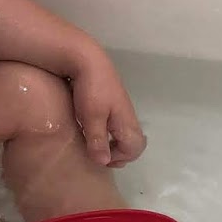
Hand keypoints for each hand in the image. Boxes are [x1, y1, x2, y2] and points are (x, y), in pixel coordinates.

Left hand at [68, 51, 145, 167]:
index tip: (100, 157)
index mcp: (126, 121)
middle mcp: (126, 116)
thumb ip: (98, 140)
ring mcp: (119, 108)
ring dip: (112, 142)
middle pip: (133, 142)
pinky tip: (90, 129)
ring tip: (93, 144)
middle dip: (119, 152)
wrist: (86, 59)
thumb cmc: (91, 89)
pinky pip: (115, 124)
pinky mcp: (110, 102)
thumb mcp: (91, 117)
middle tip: (99, 154)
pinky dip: (107, 132)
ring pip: (123, 133)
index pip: (134, 148)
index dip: (120, 157)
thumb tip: (103, 162)